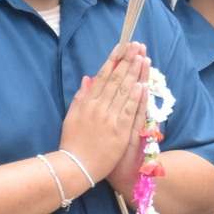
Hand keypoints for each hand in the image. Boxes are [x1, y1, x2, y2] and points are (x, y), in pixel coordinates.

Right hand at [59, 45, 147, 193]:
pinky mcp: (120, 132)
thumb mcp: (71, 117)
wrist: (76, 167)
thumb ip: (80, 97)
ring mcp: (110, 119)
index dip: (113, 61)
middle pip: (116, 80)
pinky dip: (136, 97)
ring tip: (142, 58)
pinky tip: (142, 84)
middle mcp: (98, 108)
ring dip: (134, 74)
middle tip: (136, 46)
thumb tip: (87, 78)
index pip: (102, 77)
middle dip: (127, 61)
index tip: (121, 47)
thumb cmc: (73, 142)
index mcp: (86, 103)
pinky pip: (129, 111)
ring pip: (124, 92)